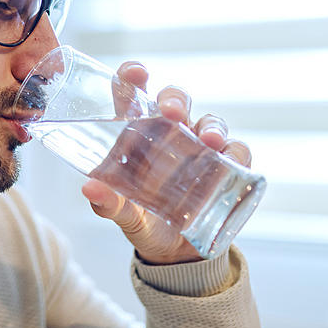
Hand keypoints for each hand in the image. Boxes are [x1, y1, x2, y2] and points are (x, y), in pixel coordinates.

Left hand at [81, 62, 252, 264]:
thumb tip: (89, 188)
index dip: (133, 77)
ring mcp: (200, 149)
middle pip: (176, 100)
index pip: (134, 96)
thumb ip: (106, 203)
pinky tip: (231, 159)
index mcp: (138, 134)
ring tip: (210, 140)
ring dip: (212, 126)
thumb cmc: (141, 219)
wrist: (172, 253)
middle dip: (176, 99)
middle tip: (172, 112)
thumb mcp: (122, 214)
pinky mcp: (225, 169)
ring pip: (210, 121)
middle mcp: (170, 134)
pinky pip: (238, 152)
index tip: (135, 73)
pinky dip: (237, 152)